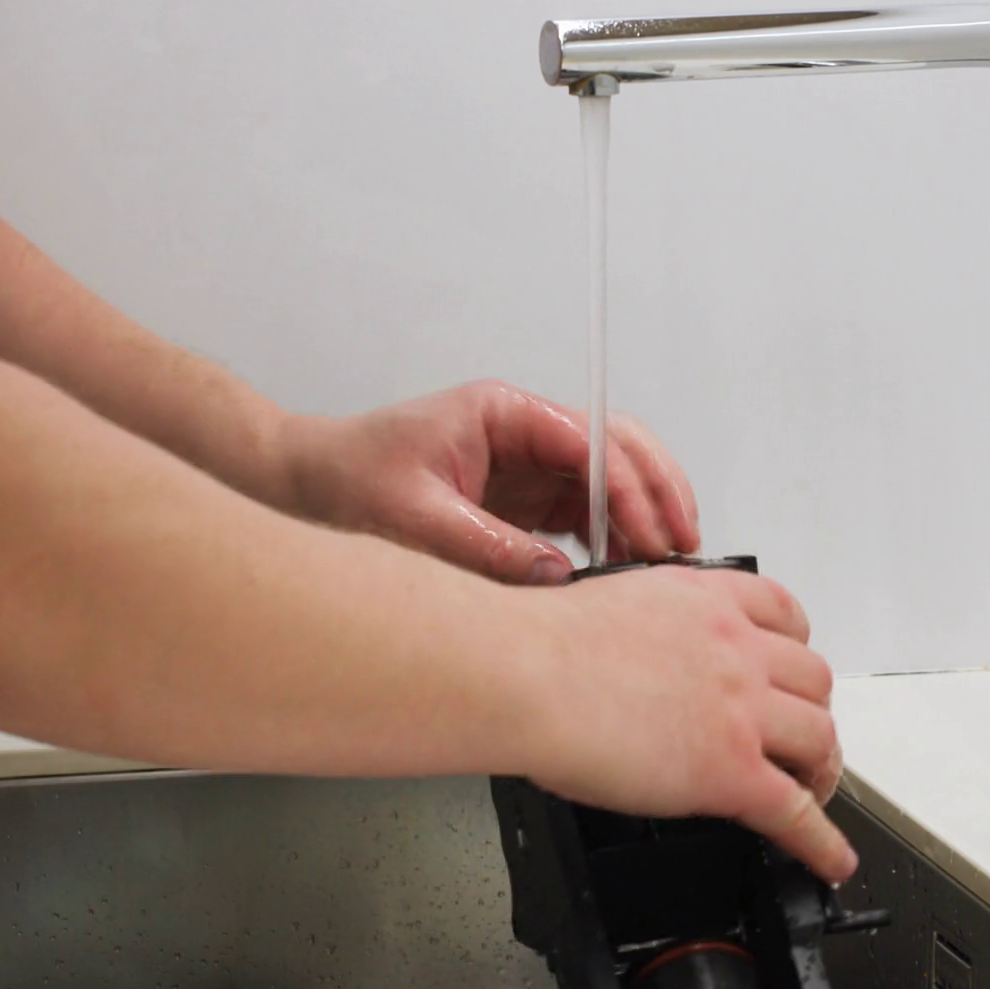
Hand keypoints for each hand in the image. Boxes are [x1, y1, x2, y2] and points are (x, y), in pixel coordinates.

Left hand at [281, 381, 699, 583]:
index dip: (628, 487)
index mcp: (503, 412)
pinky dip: (617, 538)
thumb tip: (555, 576)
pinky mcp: (527, 501)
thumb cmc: (347, 480)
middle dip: (657, 491)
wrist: (308, 486)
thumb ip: (486, 546)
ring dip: (645, 514)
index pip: (589, 439)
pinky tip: (627, 571)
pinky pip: (590, 513)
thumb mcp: (412, 517)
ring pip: (613, 479)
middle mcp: (525, 432)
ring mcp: (531, 465)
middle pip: (619, 446)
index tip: (650, 533)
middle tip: (681, 545)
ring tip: (666, 564)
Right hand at [514, 564, 855, 882]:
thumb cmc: (544, 644)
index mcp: (708, 601)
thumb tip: (643, 655)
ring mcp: (741, 710)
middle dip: (808, 709)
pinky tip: (831, 859)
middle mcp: (737, 648)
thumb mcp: (618, 603)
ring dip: (819, 766)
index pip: (784, 613)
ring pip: (819, 737)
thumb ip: (654, 626)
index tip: (789, 667)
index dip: (795, 647)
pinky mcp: (731, 771)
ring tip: (809, 788)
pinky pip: (796, 811)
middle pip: (812, 679)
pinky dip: (822, 841)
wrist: (527, 674)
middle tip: (795, 737)